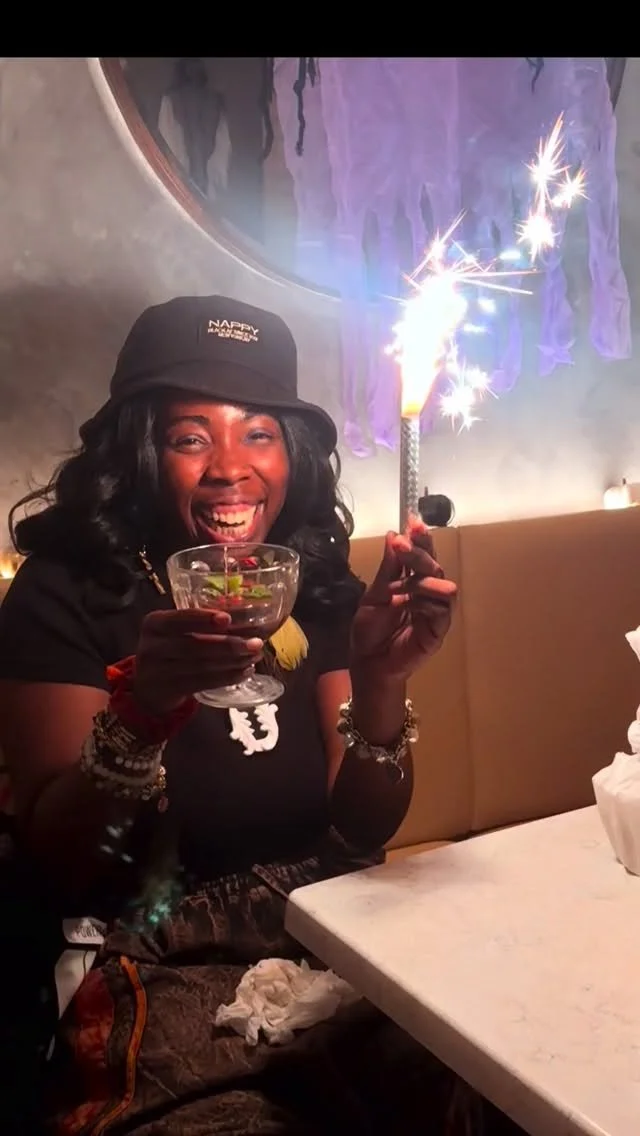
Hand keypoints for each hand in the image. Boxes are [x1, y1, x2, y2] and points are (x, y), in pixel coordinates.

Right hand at [132, 609, 263, 715]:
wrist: (147, 687)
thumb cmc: (169, 650)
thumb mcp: (172, 632)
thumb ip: (198, 625)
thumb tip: (248, 619)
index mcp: (154, 623)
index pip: (179, 619)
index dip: (203, 618)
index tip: (227, 618)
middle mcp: (152, 645)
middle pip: (193, 645)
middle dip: (228, 644)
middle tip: (255, 643)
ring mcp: (158, 670)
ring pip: (201, 665)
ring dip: (232, 662)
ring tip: (253, 657)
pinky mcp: (170, 689)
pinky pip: (203, 682)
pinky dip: (226, 677)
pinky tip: (243, 672)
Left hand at [350, 518, 456, 683]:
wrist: (368, 663)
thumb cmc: (370, 631)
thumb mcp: (374, 595)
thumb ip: (388, 569)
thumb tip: (393, 535)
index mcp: (413, 582)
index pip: (422, 556)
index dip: (421, 539)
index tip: (413, 521)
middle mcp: (428, 593)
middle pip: (434, 567)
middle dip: (420, 553)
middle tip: (404, 543)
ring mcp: (436, 612)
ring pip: (443, 586)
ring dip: (422, 580)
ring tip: (402, 583)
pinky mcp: (437, 631)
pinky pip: (441, 611)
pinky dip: (424, 603)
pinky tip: (407, 603)